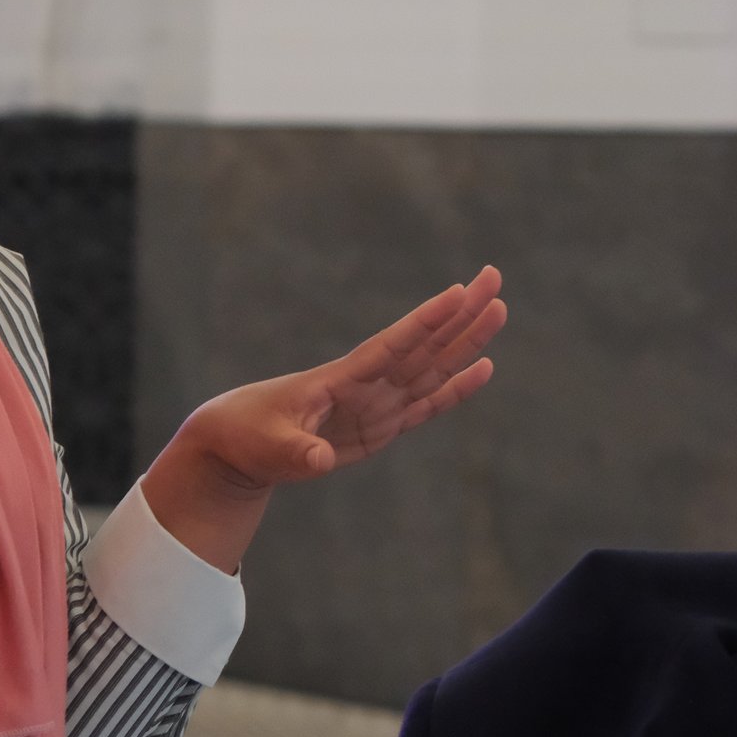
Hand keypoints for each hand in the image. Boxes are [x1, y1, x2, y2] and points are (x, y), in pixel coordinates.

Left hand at [144, 267, 506, 571]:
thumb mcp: (269, 446)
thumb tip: (320, 460)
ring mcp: (378, 403)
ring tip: (498, 308)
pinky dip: (456, 389)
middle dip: (461, 314)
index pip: (391, 346)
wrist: (239, 442)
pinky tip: (483, 368)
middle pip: (424, 346)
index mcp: (341, 379)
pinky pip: (427, 404)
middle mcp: (367, 385)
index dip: (425, 322)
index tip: (457, 292)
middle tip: (494, 277)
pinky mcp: (382, 425)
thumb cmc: (249, 436)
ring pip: (432, 367)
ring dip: (466, 340)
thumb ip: (298, 451)